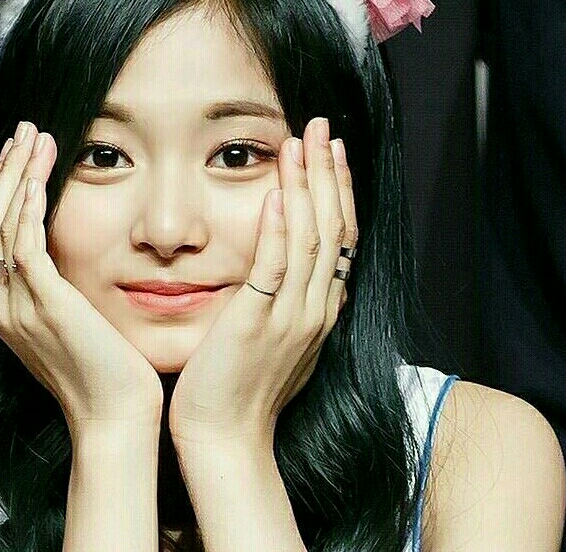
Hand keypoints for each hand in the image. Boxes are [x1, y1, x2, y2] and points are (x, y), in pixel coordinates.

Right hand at [0, 122, 162, 434]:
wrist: (115, 418)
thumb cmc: (107, 373)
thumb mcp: (74, 324)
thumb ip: (59, 290)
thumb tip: (69, 256)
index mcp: (5, 308)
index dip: (2, 191)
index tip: (21, 155)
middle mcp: (0, 305)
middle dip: (4, 172)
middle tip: (24, 131)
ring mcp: (16, 306)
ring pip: (0, 225)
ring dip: (16, 176)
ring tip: (34, 136)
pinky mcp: (45, 305)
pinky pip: (25, 244)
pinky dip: (29, 205)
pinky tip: (42, 175)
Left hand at [169, 117, 356, 447]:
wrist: (224, 438)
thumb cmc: (238, 389)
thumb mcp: (273, 340)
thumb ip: (283, 302)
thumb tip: (283, 273)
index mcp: (320, 311)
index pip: (340, 239)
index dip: (338, 191)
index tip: (331, 153)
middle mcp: (315, 310)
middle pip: (333, 229)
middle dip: (328, 174)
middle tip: (321, 127)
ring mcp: (290, 318)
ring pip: (309, 240)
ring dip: (305, 187)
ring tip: (299, 143)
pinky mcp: (255, 324)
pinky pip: (272, 269)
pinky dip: (275, 229)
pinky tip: (273, 194)